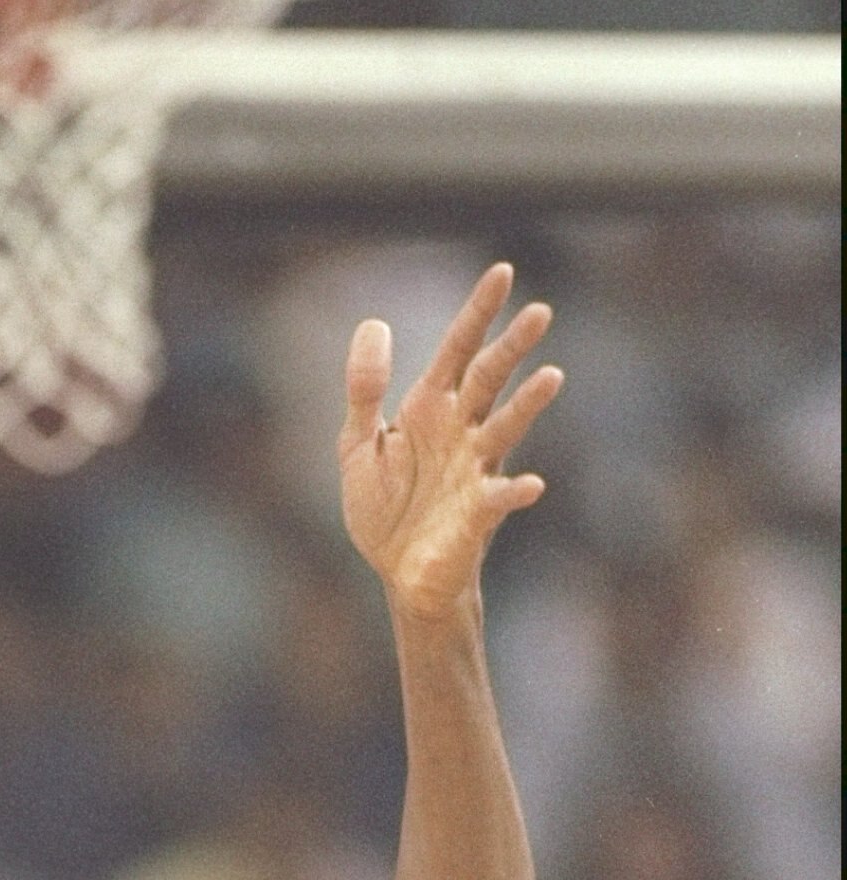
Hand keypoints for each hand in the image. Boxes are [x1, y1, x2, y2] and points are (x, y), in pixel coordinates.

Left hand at [340, 263, 562, 621]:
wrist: (398, 575)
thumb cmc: (385, 510)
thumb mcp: (358, 446)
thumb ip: (365, 390)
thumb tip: (374, 324)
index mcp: (431, 407)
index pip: (459, 348)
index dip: (479, 312)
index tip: (503, 272)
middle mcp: (461, 431)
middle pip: (490, 379)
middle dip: (513, 347)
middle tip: (541, 311)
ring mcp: (474, 470)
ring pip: (504, 429)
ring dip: (527, 406)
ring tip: (552, 377)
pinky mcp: (477, 514)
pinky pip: (500, 499)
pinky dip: (516, 492)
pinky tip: (532, 485)